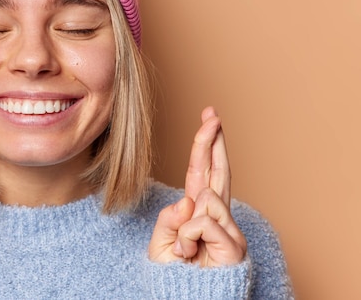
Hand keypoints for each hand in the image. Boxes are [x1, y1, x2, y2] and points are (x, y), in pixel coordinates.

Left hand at [148, 107, 246, 266]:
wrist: (183, 299)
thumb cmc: (174, 275)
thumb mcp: (161, 243)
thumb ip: (170, 220)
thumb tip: (189, 200)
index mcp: (198, 210)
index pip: (203, 171)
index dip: (206, 144)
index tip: (210, 118)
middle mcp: (216, 215)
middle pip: (217, 170)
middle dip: (213, 141)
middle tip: (212, 113)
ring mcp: (228, 228)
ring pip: (205, 199)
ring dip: (186, 224)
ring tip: (186, 248)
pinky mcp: (234, 243)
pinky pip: (204, 222)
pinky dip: (190, 237)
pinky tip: (192, 252)